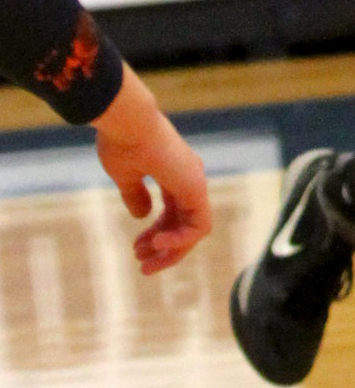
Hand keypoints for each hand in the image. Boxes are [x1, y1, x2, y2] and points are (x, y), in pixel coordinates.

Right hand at [95, 69, 212, 273]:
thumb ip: (136, 194)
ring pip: (194, 230)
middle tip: (143, 265)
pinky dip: (181, 241)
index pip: (173, 213)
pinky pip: (199, 226)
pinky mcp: (195, 187)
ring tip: (146, 263)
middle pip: (184, 224)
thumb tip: (143, 216)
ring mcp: (194, 182)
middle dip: (164, 249)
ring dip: (172, 251)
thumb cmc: (123, 143)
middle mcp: (188, 179)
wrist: (128, 121)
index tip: (136, 249)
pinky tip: (157, 243)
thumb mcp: (126, 176)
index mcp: (174, 175)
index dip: (156, 234)